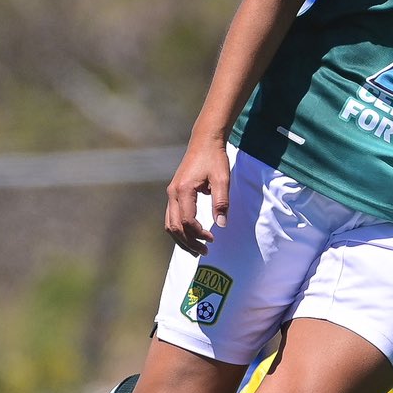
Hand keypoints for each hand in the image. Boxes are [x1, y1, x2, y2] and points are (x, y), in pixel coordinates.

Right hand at [164, 137, 228, 254]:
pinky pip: (171, 217)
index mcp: (184, 190)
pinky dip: (179, 230)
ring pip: (170, 224)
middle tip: (205, 251)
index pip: (187, 221)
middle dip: (188, 242)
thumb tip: (221, 225)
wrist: (204, 141)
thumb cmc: (214, 158)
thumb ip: (221, 202)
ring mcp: (171, 193)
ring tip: (196, 249)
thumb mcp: (222, 179)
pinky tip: (191, 236)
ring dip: (182, 239)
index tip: (213, 238)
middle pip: (174, 227)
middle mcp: (173, 193)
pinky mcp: (174, 193)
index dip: (199, 234)